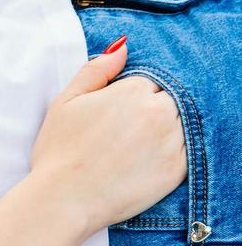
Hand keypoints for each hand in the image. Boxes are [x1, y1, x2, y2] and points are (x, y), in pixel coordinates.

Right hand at [28, 37, 187, 234]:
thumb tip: (123, 46)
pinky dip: (171, 154)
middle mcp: (159, 111)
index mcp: (133, 90)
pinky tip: (143, 163)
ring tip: (132, 150)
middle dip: (152, 112)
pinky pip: (187, 152)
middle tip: (124, 136)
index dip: (131, 98)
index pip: (149, 82)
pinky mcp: (178, 169)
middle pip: (170, 100)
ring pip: (182, 124)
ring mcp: (172, 140)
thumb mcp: (66, 102)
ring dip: (165, 132)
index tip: (114, 117)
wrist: (64, 199)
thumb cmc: (59, 151)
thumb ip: (96, 69)